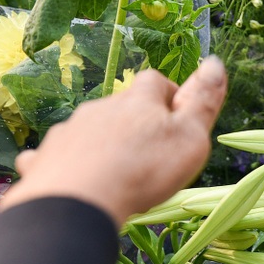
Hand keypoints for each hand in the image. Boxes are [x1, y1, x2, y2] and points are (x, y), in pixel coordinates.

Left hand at [0, 57, 227, 226]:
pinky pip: (60, 154)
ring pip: (92, 129)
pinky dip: (71, 163)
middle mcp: (102, 107)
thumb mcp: (190, 138)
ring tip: (118, 172)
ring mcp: (71, 130)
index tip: (178, 117)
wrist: (79, 201)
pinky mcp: (47, 156)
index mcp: (138, 101)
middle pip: (122, 106)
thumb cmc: (144, 170)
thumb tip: (216, 62)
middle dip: (136, 123)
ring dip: (105, 143)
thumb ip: (203, 102)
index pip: (156, 82)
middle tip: (151, 152)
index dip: (168, 95)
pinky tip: (78, 181)